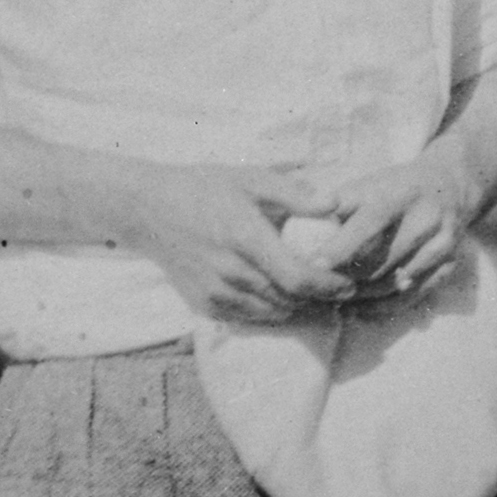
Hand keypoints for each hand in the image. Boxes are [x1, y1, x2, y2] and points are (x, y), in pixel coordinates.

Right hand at [120, 163, 354, 325]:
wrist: (149, 210)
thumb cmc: (206, 189)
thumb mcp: (252, 179)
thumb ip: (296, 194)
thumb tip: (335, 202)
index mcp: (245, 237)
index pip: (297, 277)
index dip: (327, 286)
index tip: (347, 284)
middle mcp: (229, 271)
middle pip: (288, 299)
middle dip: (320, 298)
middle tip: (339, 290)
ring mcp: (214, 292)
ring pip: (270, 312)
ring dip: (297, 306)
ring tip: (315, 294)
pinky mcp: (203, 304)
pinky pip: (247, 317)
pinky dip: (270, 311)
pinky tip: (281, 296)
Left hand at [305, 156, 477, 302]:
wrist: (449, 184)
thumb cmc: (393, 188)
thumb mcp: (367, 184)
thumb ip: (335, 205)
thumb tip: (294, 227)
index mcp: (400, 193)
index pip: (370, 223)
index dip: (342, 246)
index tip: (315, 264)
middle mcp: (426, 217)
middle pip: (381, 260)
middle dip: (347, 278)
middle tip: (318, 289)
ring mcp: (442, 242)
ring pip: (395, 282)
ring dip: (363, 295)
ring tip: (336, 299)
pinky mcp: (452, 263)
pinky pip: (415, 295)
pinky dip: (386, 306)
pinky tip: (362, 308)